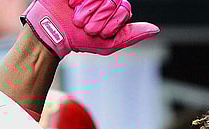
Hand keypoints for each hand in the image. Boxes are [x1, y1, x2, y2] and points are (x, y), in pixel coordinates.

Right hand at [21, 0, 159, 57]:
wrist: (52, 33)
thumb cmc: (79, 39)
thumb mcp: (108, 43)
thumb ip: (132, 35)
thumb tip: (156, 30)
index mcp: (117, 8)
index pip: (124, 9)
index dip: (110, 24)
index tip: (97, 33)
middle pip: (112, 2)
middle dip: (96, 19)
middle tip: (84, 25)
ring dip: (85, 10)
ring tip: (76, 16)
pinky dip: (77, 0)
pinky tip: (71, 3)